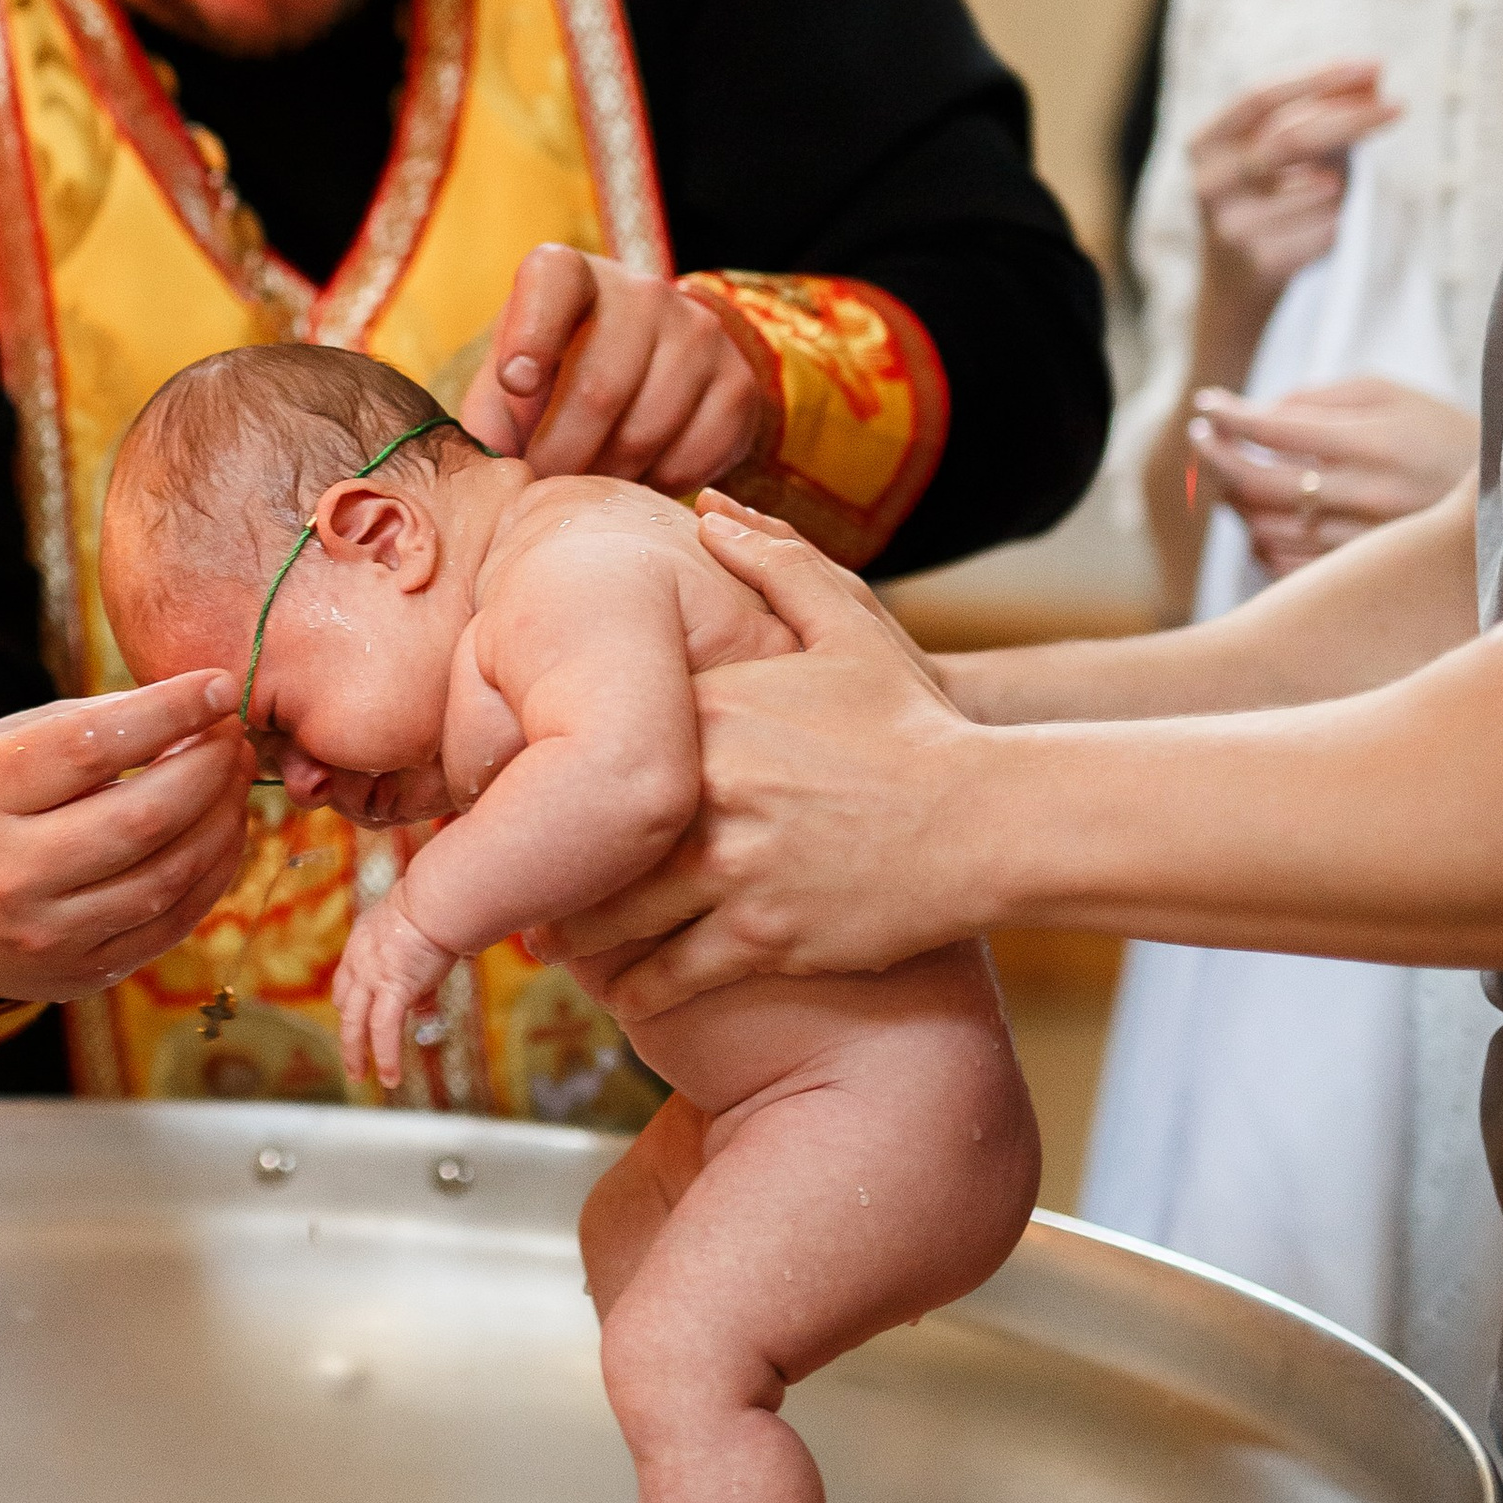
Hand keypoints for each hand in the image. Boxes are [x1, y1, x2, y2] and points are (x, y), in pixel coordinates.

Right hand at [0, 673, 253, 1003]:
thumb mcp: (0, 745)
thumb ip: (91, 722)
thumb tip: (195, 707)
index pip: (90, 745)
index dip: (169, 711)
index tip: (218, 686)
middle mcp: (7, 870)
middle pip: (142, 816)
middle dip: (208, 768)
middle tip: (233, 735)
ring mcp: (45, 933)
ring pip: (167, 875)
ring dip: (222, 819)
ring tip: (234, 777)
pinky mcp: (81, 973)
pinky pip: (172, 922)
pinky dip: (213, 871)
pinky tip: (222, 831)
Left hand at [333, 889, 454, 1092]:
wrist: (438, 899)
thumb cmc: (439, 906)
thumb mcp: (421, 936)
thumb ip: (421, 970)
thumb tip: (427, 1006)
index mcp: (364, 939)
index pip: (350, 977)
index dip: (356, 999)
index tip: (366, 1015)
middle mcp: (360, 958)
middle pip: (344, 1002)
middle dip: (348, 1031)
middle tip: (352, 1054)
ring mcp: (371, 974)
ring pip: (354, 1023)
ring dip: (355, 1053)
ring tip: (360, 1076)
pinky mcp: (392, 988)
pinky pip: (383, 1031)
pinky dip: (386, 1057)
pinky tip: (390, 1078)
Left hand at [460, 246, 761, 492]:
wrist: (649, 365)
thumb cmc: (557, 375)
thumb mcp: (512, 380)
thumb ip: (490, 418)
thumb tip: (488, 478)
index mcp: (570, 274)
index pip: (553, 281)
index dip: (532, 334)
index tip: (515, 382)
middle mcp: (641, 291)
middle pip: (599, 388)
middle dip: (562, 456)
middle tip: (544, 488)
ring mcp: (698, 333)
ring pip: (647, 431)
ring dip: (608, 479)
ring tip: (587, 490)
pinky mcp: (737, 383)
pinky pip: (692, 456)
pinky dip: (656, 485)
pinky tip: (635, 481)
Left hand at [526, 497, 990, 1005]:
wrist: (988, 818)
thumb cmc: (914, 722)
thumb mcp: (850, 624)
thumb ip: (774, 560)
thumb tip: (707, 510)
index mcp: (711, 715)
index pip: (588, 748)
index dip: (543, 781)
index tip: (518, 799)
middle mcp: (710, 796)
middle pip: (584, 845)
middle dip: (542, 873)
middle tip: (513, 890)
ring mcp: (735, 872)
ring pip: (614, 920)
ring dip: (576, 940)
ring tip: (551, 945)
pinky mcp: (766, 938)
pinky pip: (669, 975)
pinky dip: (635, 990)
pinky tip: (622, 993)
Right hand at [1187, 65, 1398, 334]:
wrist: (1238, 286)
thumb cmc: (1267, 203)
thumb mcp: (1276, 153)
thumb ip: (1317, 113)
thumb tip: (1373, 78)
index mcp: (1205, 144)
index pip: (1260, 98)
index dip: (1317, 79)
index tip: (1373, 67)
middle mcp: (1208, 184)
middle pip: (1290, 139)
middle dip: (1352, 120)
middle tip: (1399, 107)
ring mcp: (1230, 227)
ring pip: (1320, 188)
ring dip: (1347, 185)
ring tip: (1340, 192)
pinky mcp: (1260, 263)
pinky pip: (1329, 228)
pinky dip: (1343, 222)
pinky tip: (1330, 227)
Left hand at [1188, 377, 1478, 579]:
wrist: (1490, 499)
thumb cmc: (1431, 432)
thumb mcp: (1387, 395)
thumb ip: (1317, 398)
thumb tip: (1254, 413)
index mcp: (1377, 445)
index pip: (1279, 430)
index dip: (1231, 416)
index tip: (1205, 405)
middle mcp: (1370, 497)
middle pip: (1260, 484)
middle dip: (1218, 458)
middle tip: (1205, 439)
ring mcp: (1364, 543)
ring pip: (1263, 528)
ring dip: (1235, 500)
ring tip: (1237, 476)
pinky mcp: (1358, 575)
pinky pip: (1280, 564)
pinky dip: (1258, 540)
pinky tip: (1266, 516)